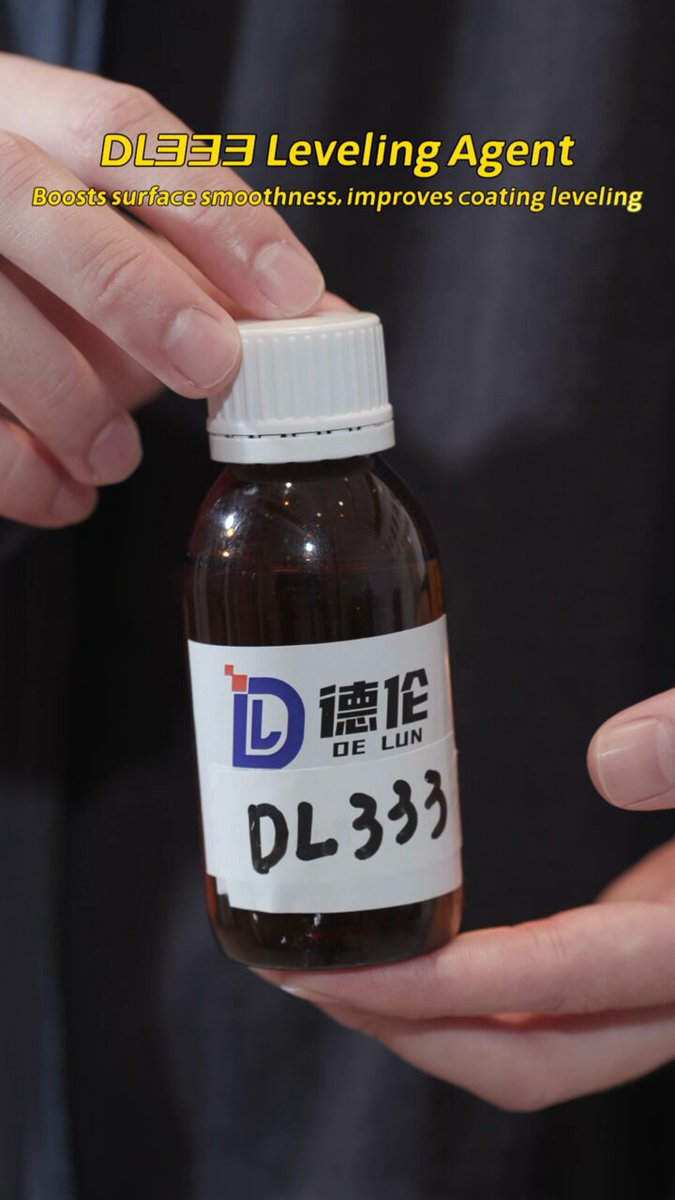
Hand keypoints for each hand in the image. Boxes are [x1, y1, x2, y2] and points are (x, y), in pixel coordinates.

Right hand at [0, 54, 327, 526]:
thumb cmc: (39, 260)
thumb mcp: (115, 246)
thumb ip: (205, 271)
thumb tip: (322, 317)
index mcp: (21, 115)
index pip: (117, 134)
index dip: (212, 210)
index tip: (288, 290)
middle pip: (28, 199)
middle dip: (132, 291)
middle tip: (209, 365)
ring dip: (68, 398)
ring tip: (119, 457)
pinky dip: (18, 469)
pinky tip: (67, 494)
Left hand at [257, 689, 674, 1110]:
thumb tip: (605, 761)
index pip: (556, 985)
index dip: (442, 988)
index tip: (338, 971)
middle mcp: (669, 995)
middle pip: (527, 1057)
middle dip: (401, 1028)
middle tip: (301, 976)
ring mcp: (654, 988)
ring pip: (530, 1044)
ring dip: (423, 1021)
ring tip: (330, 969)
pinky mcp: (641, 958)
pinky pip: (542, 1008)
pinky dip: (465, 994)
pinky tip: (414, 947)